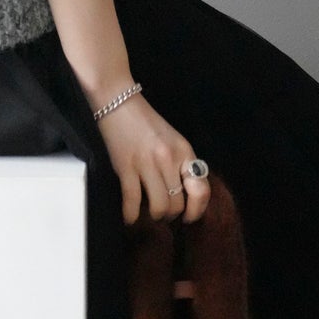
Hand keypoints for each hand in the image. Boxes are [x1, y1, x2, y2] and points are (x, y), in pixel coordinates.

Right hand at [94, 93, 210, 225]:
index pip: (201, 190)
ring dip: (154, 216)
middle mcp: (169, 159)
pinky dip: (131, 216)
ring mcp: (147, 163)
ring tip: (147, 214)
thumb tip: (184, 196)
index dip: (196, 211)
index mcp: (184, 151)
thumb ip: (181, 164)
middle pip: (177, 203)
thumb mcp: (172, 140)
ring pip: (159, 207)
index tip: (188, 217)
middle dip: (170, 215)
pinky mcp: (125, 167)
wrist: (117, 100)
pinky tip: (129, 218)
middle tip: (162, 214)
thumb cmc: (145, 122)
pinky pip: (133, 201)